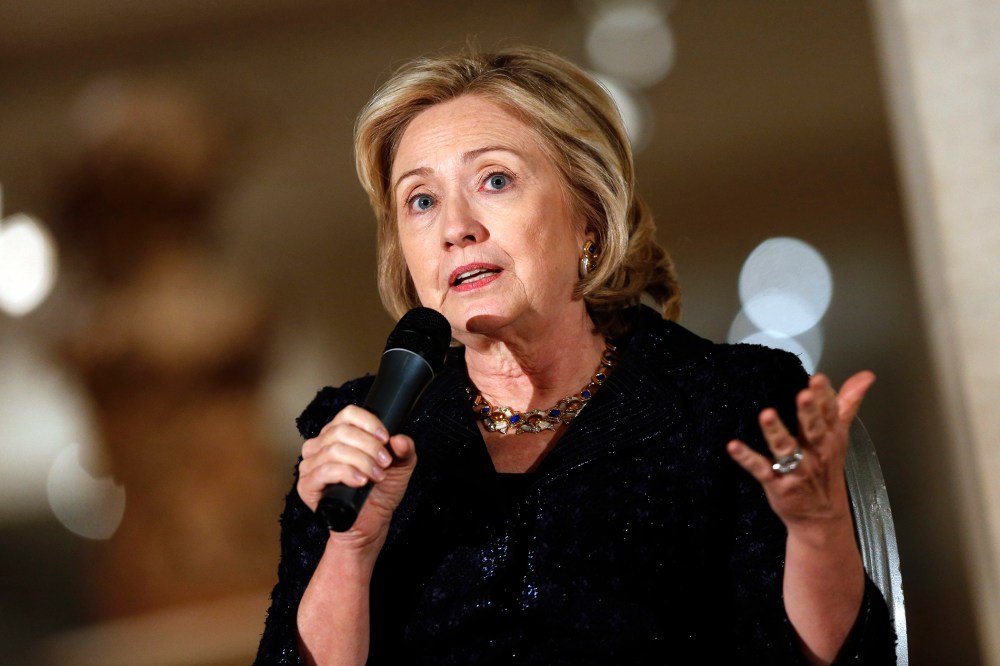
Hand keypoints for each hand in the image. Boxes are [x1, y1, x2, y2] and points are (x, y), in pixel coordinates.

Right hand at [297, 405, 416, 548]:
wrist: (370, 524)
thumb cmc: (380, 493)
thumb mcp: (400, 467)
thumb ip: (405, 450)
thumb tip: (399, 439)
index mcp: (339, 434)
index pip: (348, 414)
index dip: (369, 423)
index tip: (386, 438)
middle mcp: (321, 445)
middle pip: (342, 431)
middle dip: (369, 446)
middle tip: (384, 462)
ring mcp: (311, 465)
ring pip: (334, 450)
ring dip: (362, 461)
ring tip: (377, 475)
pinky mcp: (307, 485)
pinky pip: (323, 471)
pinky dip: (346, 473)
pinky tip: (361, 481)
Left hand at [726, 371, 875, 531]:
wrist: (821, 519)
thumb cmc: (827, 471)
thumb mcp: (840, 436)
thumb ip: (847, 403)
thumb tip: (865, 376)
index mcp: (830, 438)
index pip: (830, 414)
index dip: (824, 397)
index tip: (818, 379)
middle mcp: (815, 452)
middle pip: (813, 429)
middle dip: (809, 412)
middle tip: (804, 394)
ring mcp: (796, 469)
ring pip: (786, 448)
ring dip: (776, 432)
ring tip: (767, 414)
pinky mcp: (777, 483)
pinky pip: (760, 469)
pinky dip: (746, 457)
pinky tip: (733, 446)